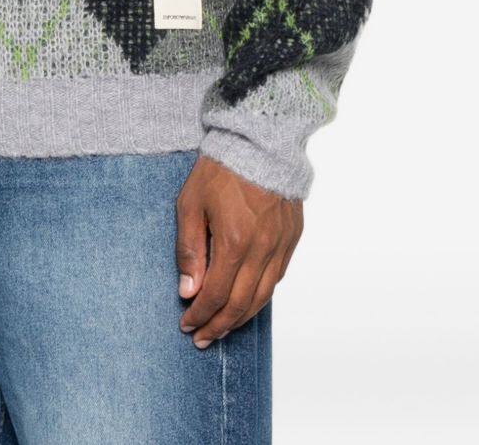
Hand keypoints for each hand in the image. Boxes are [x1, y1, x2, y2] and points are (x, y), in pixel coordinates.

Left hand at [175, 154, 302, 346]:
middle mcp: (262, 249)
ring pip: (263, 297)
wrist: (259, 140)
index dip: (200, 315)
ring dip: (241, 318)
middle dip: (219, 325)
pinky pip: (277, 278)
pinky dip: (261, 296)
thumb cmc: (220, 168)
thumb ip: (189, 249)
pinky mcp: (292, 238)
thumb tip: (188, 290)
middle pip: (241, 304)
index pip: (216, 295)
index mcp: (234, 241)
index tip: (186, 324)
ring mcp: (281, 245)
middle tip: (202, 337)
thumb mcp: (190, 204)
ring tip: (223, 328)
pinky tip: (247, 301)